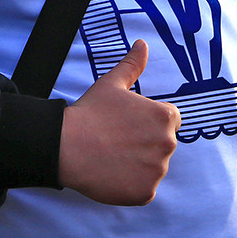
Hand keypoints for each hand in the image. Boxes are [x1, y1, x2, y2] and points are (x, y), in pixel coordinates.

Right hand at [58, 39, 179, 205]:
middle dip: (144, 144)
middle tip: (116, 141)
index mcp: (165, 117)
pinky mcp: (146, 192)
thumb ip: (132, 65)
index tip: (127, 126)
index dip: (147, 123)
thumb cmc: (90, 113)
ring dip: (138, 165)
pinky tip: (112, 174)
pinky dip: (131, 185)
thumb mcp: (112, 84)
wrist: (67, 146)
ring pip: (153, 167)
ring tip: (112, 157)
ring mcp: (157, 170)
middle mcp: (168, 144)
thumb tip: (142, 44)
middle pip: (161, 145)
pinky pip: (144, 189)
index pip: (169, 121)